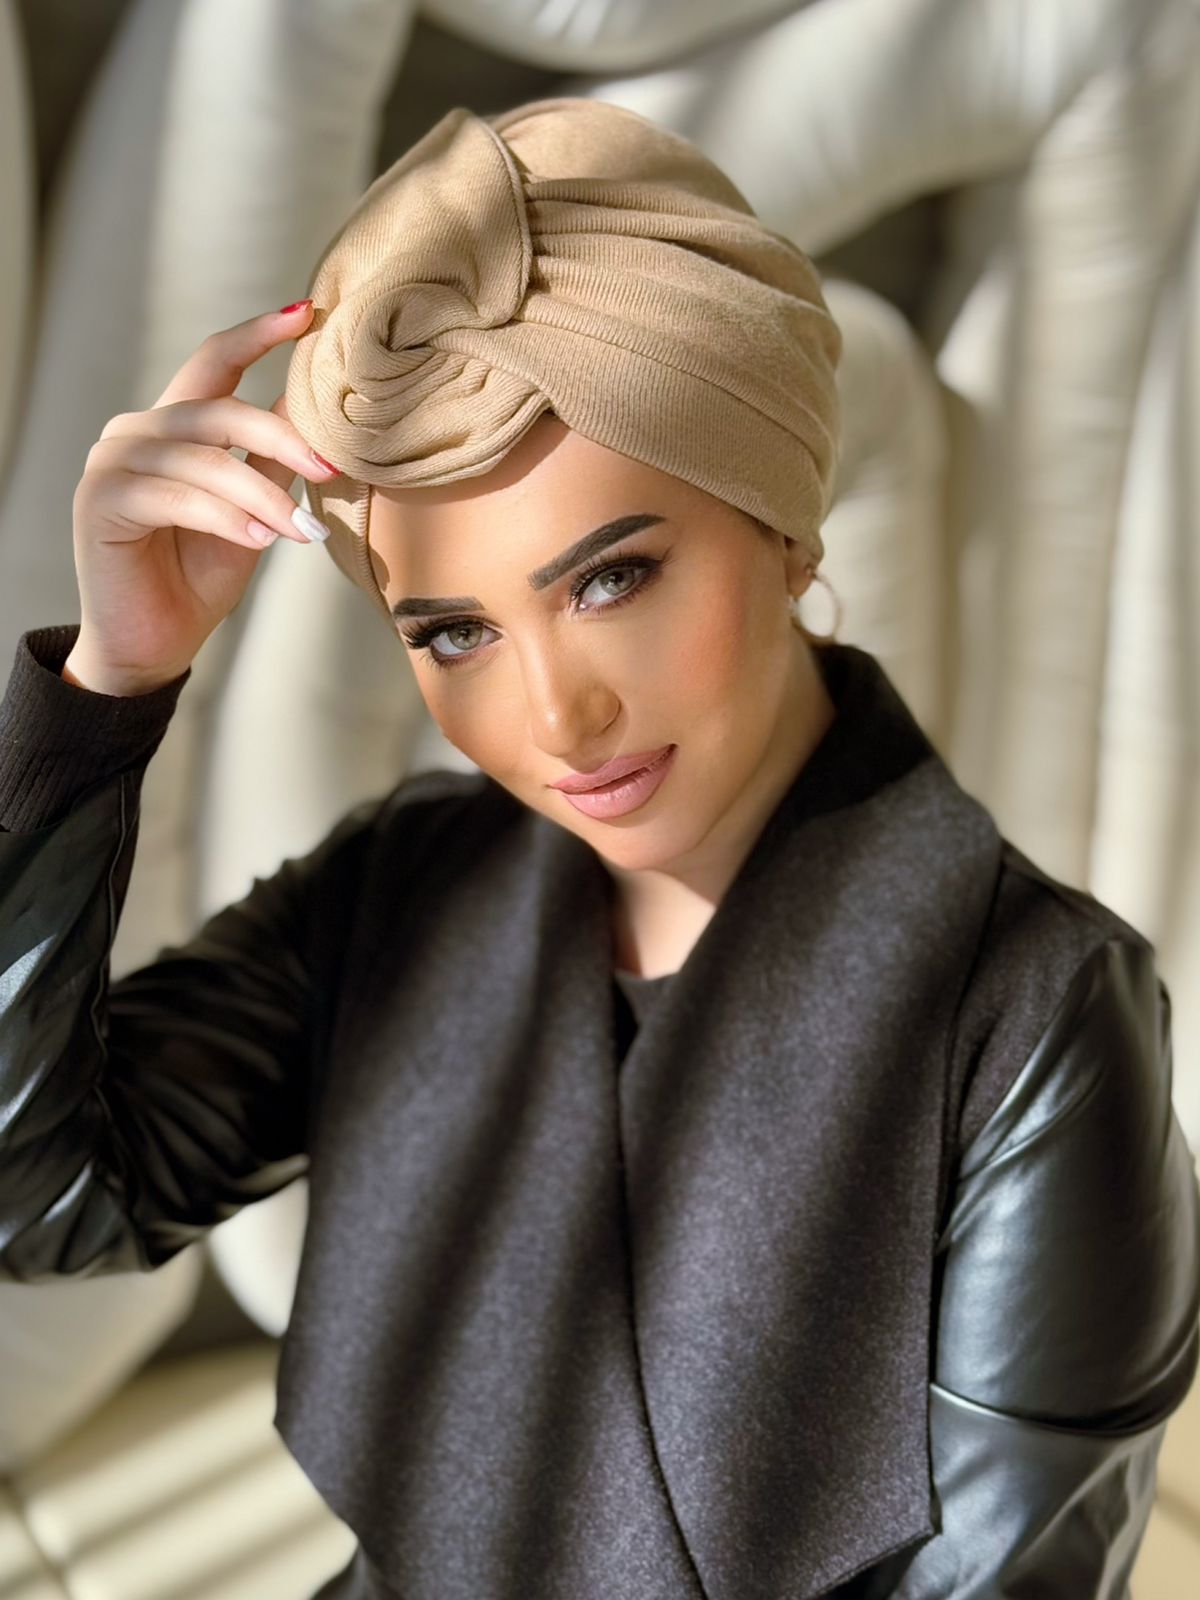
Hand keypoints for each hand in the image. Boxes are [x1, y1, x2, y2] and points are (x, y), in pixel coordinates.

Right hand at [62, 302, 336, 693]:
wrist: (153, 642)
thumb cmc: (199, 574)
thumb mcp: (254, 508)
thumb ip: (274, 460)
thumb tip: (321, 411)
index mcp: (174, 424)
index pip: (214, 360)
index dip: (258, 334)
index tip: (307, 314)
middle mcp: (138, 431)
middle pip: (216, 408)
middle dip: (280, 436)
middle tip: (330, 467)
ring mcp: (113, 463)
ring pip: (202, 458)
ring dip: (260, 493)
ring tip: (300, 531)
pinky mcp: (101, 502)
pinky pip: (174, 496)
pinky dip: (224, 516)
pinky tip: (260, 538)